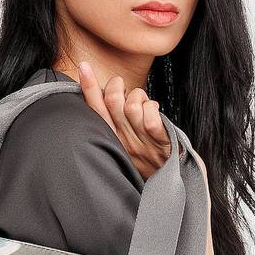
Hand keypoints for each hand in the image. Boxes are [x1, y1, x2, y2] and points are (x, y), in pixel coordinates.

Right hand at [78, 60, 175, 181]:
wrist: (171, 187)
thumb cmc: (149, 162)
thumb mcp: (126, 143)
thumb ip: (116, 122)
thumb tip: (109, 95)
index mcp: (112, 139)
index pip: (95, 110)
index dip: (89, 87)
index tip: (83, 66)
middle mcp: (123, 140)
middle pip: (112, 100)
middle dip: (119, 85)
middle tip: (126, 90)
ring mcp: (141, 143)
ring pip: (132, 105)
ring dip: (140, 97)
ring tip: (145, 106)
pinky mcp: (159, 144)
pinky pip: (150, 119)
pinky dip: (153, 108)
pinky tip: (155, 112)